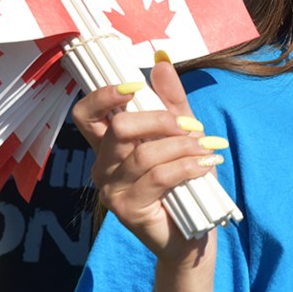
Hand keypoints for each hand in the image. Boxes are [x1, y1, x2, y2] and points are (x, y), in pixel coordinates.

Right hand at [72, 58, 220, 266]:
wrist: (194, 231)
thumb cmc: (186, 181)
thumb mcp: (184, 134)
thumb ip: (172, 100)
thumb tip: (161, 60)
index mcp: (109, 145)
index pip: (86, 114)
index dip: (104, 95)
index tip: (134, 86)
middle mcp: (102, 166)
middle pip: (120, 127)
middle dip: (161, 120)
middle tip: (190, 128)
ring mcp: (111, 189)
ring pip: (145, 152)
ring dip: (184, 147)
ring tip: (206, 152)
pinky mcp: (127, 209)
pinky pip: (159, 176)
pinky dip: (188, 166)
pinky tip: (206, 166)